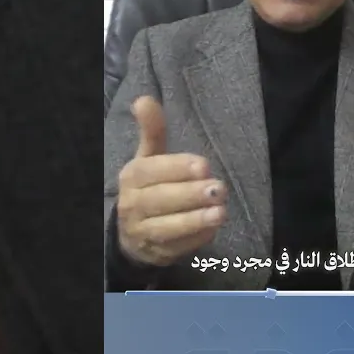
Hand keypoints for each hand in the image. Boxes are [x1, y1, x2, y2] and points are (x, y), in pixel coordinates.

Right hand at [116, 96, 226, 265]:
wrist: (132, 233)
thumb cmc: (149, 187)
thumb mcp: (149, 158)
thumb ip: (152, 131)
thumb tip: (144, 99)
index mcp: (132, 177)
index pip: (151, 171)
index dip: (176, 168)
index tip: (203, 165)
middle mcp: (132, 205)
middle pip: (159, 200)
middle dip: (190, 194)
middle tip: (219, 188)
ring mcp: (142, 232)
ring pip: (166, 228)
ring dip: (195, 220)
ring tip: (221, 212)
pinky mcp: (157, 253)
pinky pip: (177, 248)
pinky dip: (196, 239)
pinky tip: (214, 228)